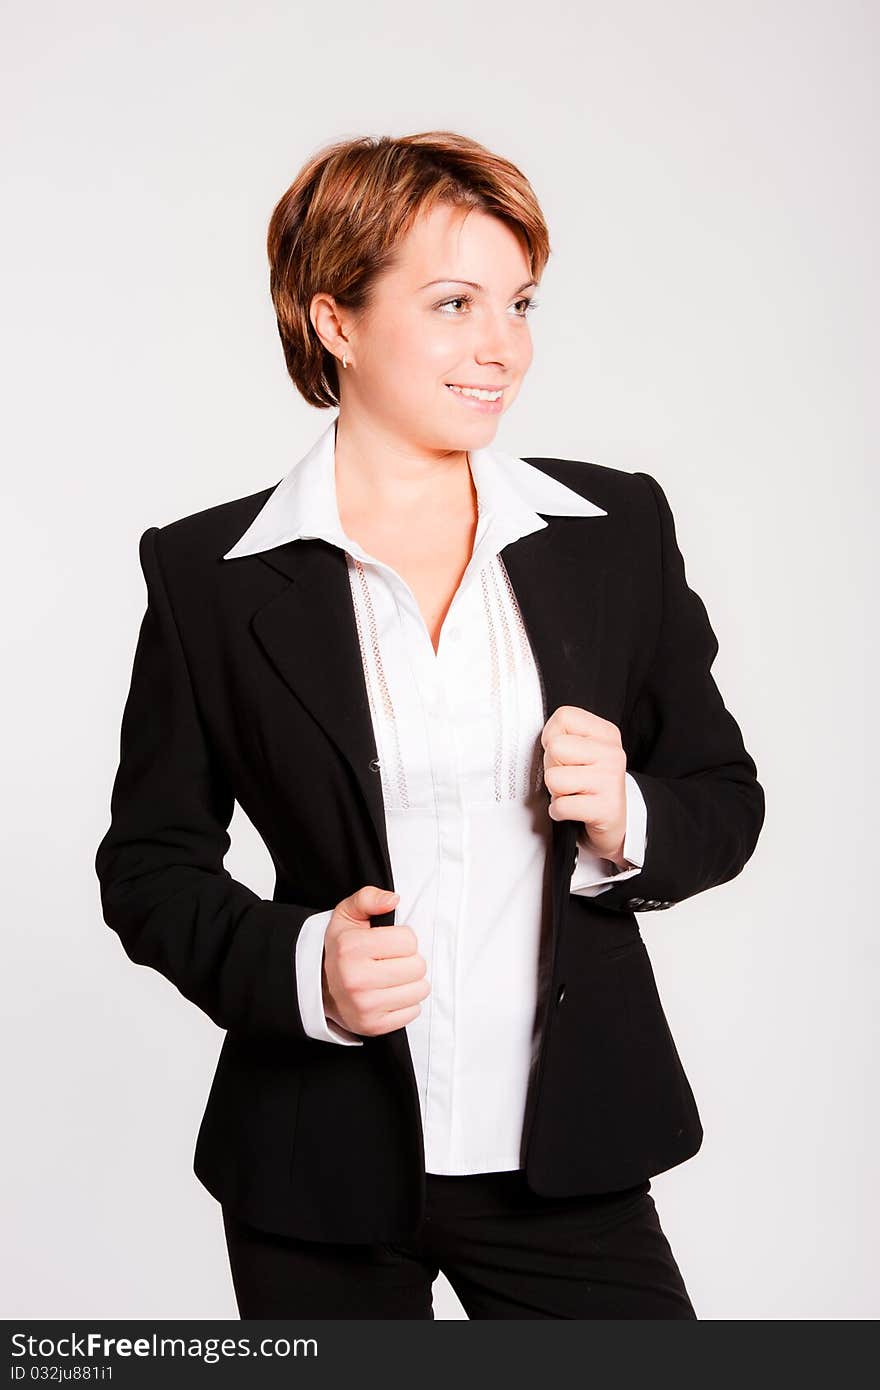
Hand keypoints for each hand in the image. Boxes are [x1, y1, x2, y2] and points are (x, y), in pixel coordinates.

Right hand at [321, 885, 430, 1036]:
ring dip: (412, 982)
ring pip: (420, 990)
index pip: (408, 940)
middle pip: (418, 966)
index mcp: (351, 947)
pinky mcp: (373, 1026)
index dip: (403, 939)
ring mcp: (364, 1005)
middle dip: (410, 960)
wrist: (322, 988)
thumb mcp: (348, 915)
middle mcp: (355, 978)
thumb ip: (369, 898)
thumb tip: (393, 900)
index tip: (388, 944)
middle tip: (392, 961)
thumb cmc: (342, 949)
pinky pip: (413, 1012)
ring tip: (393, 977)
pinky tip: (390, 995)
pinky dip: (406, 1003)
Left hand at [541, 705, 628, 864]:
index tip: (564, 754)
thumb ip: (563, 737)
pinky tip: (574, 811)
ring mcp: (610, 780)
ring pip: (554, 778)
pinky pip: (561, 806)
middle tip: (568, 778)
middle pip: (555, 747)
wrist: (616, 823)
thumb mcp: (583, 751)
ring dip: (555, 792)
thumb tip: (543, 740)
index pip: (563, 717)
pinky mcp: (606, 808)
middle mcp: (612, 753)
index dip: (552, 737)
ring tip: (572, 793)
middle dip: (552, 766)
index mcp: (606, 734)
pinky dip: (559, 812)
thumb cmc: (590, 784)